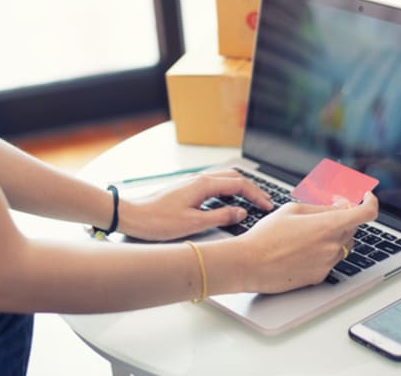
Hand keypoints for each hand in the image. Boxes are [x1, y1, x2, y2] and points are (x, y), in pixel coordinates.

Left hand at [118, 169, 273, 240]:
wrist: (132, 216)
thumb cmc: (157, 221)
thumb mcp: (193, 223)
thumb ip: (221, 217)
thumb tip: (241, 213)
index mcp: (203, 185)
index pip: (239, 184)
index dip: (257, 195)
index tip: (268, 206)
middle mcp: (199, 179)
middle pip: (234, 177)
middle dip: (253, 188)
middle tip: (265, 202)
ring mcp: (192, 183)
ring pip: (224, 179)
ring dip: (240, 188)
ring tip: (252, 201)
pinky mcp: (187, 189)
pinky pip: (214, 184)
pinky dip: (228, 190)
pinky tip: (229, 201)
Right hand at [237, 192, 377, 293]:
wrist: (250, 264)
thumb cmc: (267, 235)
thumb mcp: (292, 210)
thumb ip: (321, 207)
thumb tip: (341, 206)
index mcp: (328, 225)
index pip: (366, 213)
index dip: (370, 202)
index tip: (366, 197)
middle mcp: (333, 246)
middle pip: (352, 228)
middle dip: (342, 218)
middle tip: (322, 213)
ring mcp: (328, 264)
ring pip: (341, 246)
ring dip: (332, 236)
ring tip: (304, 234)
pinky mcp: (320, 277)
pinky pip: (329, 261)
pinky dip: (321, 252)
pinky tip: (299, 250)